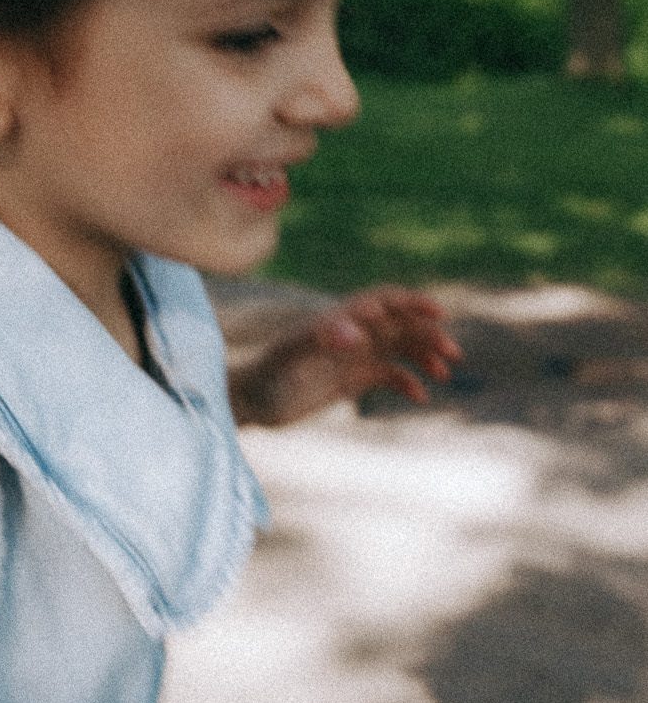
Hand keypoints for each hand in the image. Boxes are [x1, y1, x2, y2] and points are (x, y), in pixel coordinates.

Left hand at [229, 287, 462, 428]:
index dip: (411, 302)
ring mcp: (352, 357)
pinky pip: (389, 375)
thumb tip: (361, 331)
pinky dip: (408, 382)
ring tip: (443, 373)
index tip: (439, 313)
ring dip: (424, 356)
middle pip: (399, 325)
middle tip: (452, 353)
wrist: (250, 402)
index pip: (383, 300)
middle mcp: (350, 334)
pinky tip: (419, 397)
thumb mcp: (293, 356)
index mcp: (339, 320)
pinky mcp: (351, 380)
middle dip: (427, 334)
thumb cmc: (267, 375)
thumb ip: (323, 339)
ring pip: (400, 349)